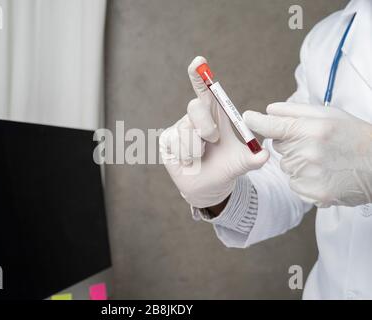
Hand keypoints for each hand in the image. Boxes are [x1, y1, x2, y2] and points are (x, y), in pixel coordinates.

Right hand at [159, 56, 269, 208]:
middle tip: (212, 141)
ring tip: (200, 157)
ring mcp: (179, 128)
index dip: (201, 75)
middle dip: (205, 126)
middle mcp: (195, 118)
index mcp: (214, 115)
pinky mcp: (167, 140)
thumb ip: (254, 158)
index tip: (199, 62)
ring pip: (185, 132)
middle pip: (195, 107)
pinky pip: (175, 144)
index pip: (206, 91)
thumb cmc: (226, 167)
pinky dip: (185, 157)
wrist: (209, 187)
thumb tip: (265, 155)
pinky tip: (188, 162)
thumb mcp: (242, 162)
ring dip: (196, 149)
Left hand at [244, 102, 371, 207]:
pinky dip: (304, 180)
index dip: (256, 121)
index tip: (247, 117)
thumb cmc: (353, 136)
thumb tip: (268, 110)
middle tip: (314, 143)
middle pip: (277, 146)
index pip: (270, 126)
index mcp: (311, 129)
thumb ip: (295, 111)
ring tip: (323, 160)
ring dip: (298, 163)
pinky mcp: (313, 193)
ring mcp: (309, 175)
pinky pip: (294, 184)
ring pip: (285, 166)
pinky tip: (324, 174)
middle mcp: (307, 152)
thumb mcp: (329, 115)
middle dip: (289, 143)